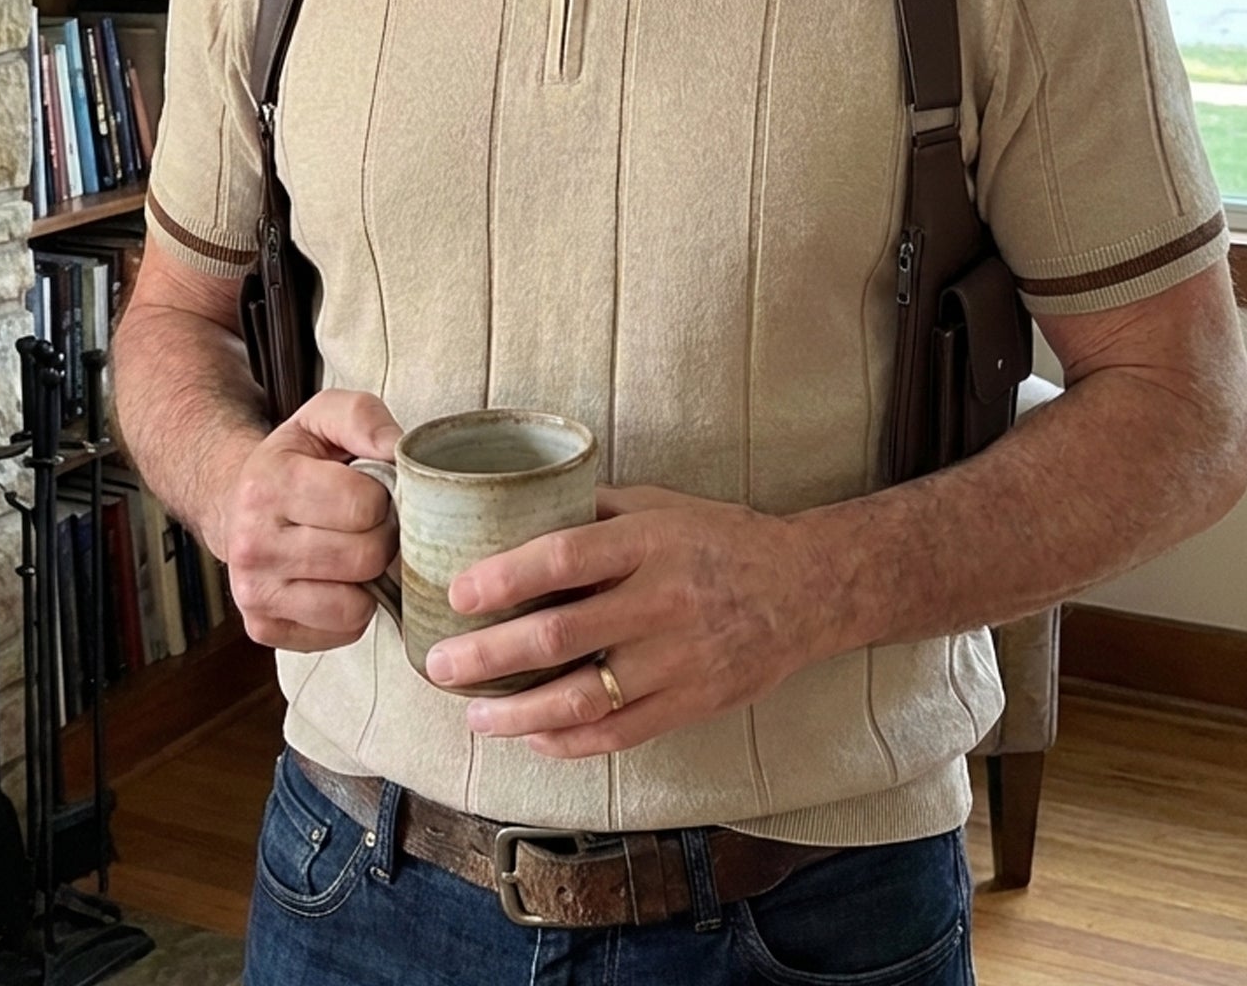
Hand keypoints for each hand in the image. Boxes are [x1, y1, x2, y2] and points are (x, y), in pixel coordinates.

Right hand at [207, 389, 400, 652]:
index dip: (381, 497)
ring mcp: (254, 593)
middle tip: (368, 525)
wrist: (236, 502)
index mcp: (268, 485)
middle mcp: (252, 544)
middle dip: (381, 538)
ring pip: (355, 605)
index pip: (363, 506)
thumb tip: (398, 449)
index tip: (368, 490)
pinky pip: (342, 632)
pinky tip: (337, 581)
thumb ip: (363, 418)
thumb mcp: (323, 418)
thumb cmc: (295, 460)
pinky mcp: (263, 628)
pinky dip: (352, 610)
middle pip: (364, 557)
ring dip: (368, 579)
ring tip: (352, 551)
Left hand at [422, 485, 828, 755]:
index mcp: (649, 543)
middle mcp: (661, 602)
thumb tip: (519, 507)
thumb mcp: (662, 505)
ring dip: (518, 713)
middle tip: (439, 665)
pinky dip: (567, 741)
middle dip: (488, 655)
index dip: (505, 578)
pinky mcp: (691, 703)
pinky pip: (617, 733)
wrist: (806, 588)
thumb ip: (595, 509)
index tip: (457, 593)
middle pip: (559, 637)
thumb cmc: (721, 538)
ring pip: (582, 698)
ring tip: (475, 715)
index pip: (564, 558)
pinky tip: (532, 736)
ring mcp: (677, 659)